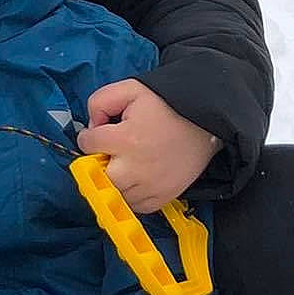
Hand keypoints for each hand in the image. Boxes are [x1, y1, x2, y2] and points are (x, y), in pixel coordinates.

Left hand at [76, 79, 220, 213]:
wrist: (206, 125)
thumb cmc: (168, 107)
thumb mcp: (131, 89)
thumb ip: (101, 101)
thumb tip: (91, 126)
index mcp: (127, 139)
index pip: (87, 144)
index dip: (90, 135)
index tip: (101, 133)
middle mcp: (136, 168)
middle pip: (96, 175)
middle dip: (99, 162)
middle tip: (113, 151)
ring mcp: (149, 186)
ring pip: (113, 193)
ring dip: (114, 180)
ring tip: (127, 163)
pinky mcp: (161, 197)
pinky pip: (133, 205)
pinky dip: (131, 194)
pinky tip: (138, 177)